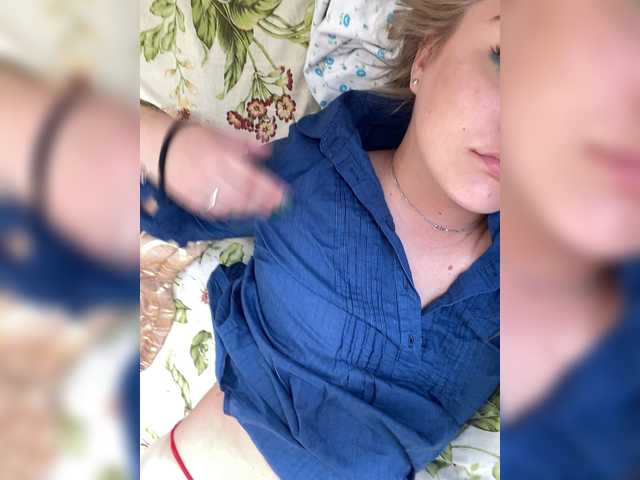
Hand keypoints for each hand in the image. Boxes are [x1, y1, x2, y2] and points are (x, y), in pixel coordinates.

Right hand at [161, 123, 287, 218]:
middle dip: (264, 202)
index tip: (284, 193)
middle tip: (279, 205)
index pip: (251, 176)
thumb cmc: (193, 137)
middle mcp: (213, 175)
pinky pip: (215, 211)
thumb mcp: (220, 133)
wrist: (158, 146)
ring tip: (266, 210)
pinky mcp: (192, 201)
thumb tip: (268, 152)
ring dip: (251, 209)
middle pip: (244, 194)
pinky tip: (242, 212)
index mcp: (221, 155)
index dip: (269, 188)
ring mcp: (202, 190)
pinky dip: (232, 213)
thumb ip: (245, 144)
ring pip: (232, 205)